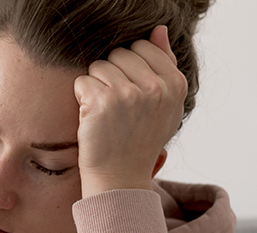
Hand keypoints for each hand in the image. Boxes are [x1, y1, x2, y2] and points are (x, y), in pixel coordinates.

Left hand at [74, 25, 186, 197]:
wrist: (120, 178)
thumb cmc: (140, 140)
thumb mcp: (165, 105)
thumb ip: (164, 64)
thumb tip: (159, 29)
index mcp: (175, 84)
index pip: (142, 46)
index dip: (130, 68)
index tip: (132, 95)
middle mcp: (156, 87)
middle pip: (119, 54)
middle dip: (112, 76)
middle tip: (117, 108)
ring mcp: (129, 94)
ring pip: (98, 66)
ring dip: (95, 88)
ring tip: (106, 115)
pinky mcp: (102, 103)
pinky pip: (82, 82)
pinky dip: (81, 99)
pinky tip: (92, 119)